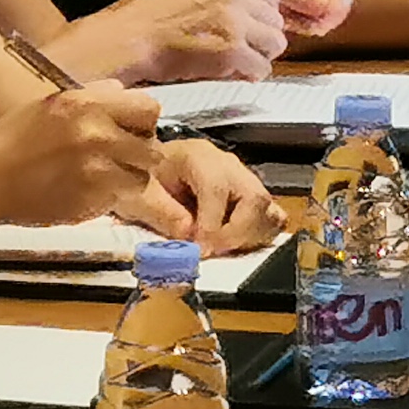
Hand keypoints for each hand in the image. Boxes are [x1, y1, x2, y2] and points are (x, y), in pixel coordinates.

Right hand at [0, 86, 163, 227]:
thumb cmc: (15, 138)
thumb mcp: (55, 103)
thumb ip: (96, 96)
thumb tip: (125, 93)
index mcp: (89, 105)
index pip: (149, 109)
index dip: (142, 121)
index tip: (130, 129)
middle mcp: (98, 136)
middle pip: (151, 147)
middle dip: (138, 153)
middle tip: (119, 156)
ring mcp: (97, 172)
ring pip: (141, 178)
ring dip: (127, 178)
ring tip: (104, 175)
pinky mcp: (91, 202)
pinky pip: (119, 199)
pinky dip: (109, 196)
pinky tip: (87, 190)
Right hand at [62, 0, 287, 82]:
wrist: (127, 41)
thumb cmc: (151, 20)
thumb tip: (253, 11)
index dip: (263, 16)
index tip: (253, 28)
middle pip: (276, 21)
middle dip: (263, 38)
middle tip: (245, 50)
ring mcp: (236, 24)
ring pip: (274, 45)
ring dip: (259, 57)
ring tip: (239, 63)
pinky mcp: (231, 52)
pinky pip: (260, 68)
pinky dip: (250, 75)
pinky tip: (233, 74)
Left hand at [136, 141, 283, 254]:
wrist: (141, 169)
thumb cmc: (138, 180)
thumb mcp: (137, 193)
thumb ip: (161, 212)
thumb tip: (190, 236)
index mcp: (198, 157)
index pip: (218, 188)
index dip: (211, 222)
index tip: (200, 248)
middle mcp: (228, 165)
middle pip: (255, 197)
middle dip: (236, 232)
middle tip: (212, 251)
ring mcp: (243, 180)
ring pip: (268, 208)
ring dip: (248, 236)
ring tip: (220, 249)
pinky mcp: (250, 196)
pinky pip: (271, 215)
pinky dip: (257, 234)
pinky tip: (233, 244)